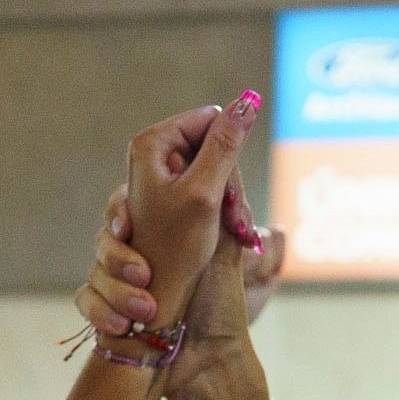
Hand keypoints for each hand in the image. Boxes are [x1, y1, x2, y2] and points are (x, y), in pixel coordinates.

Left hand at [119, 99, 257, 338]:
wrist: (156, 299)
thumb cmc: (175, 248)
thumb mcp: (205, 191)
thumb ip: (226, 143)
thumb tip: (248, 100)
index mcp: (150, 144)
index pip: (210, 121)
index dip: (227, 152)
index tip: (226, 190)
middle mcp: (151, 156)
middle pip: (212, 147)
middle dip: (228, 184)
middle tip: (232, 221)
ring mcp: (160, 179)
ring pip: (215, 173)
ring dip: (227, 205)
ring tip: (222, 233)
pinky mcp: (169, 201)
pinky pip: (207, 195)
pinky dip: (217, 215)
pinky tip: (212, 238)